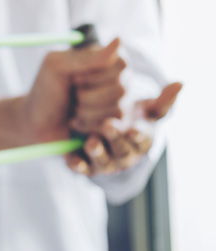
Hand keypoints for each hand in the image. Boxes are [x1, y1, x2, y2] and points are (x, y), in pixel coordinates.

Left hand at [21, 38, 125, 142]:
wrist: (36, 123)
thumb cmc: (45, 91)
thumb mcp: (57, 67)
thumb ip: (87, 57)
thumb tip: (119, 40)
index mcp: (105, 59)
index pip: (121, 64)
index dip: (94, 75)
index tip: (74, 78)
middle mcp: (118, 78)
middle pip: (121, 88)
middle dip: (87, 96)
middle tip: (72, 95)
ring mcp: (119, 102)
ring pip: (118, 108)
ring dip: (86, 112)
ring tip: (73, 109)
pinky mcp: (115, 124)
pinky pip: (114, 127)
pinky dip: (88, 125)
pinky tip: (77, 122)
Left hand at [66, 82, 182, 175]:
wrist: (99, 127)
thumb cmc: (127, 117)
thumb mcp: (143, 108)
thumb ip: (161, 100)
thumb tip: (179, 83)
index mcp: (140, 140)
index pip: (142, 138)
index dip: (139, 135)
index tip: (135, 128)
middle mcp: (124, 154)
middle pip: (122, 151)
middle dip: (116, 139)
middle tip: (108, 125)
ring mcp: (105, 161)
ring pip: (102, 162)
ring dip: (98, 153)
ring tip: (91, 142)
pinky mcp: (85, 165)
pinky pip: (81, 168)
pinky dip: (77, 165)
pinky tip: (71, 159)